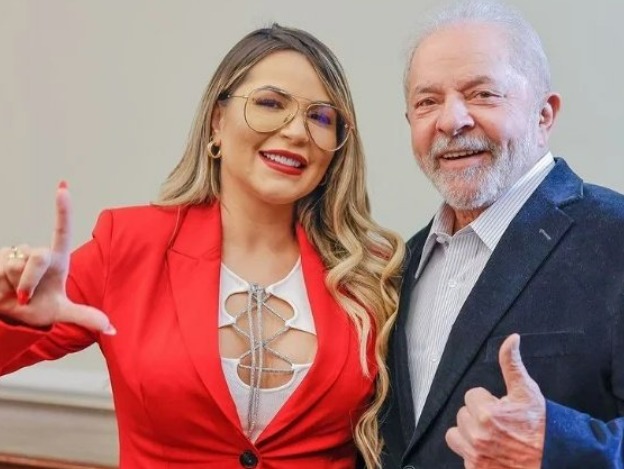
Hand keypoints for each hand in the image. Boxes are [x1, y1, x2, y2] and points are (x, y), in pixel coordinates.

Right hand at [0, 182, 114, 333]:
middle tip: (26, 297)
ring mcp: (15, 254)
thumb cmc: (37, 307)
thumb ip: (86, 317)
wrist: (8, 314)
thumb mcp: (61, 312)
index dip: (62, 209)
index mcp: (57, 260)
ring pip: (14, 267)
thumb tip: (113, 329)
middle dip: (30, 280)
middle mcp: (37, 253)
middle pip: (37, 257)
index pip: (61, 231)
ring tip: (14, 292)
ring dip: (14, 286)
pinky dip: (0, 287)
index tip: (62, 188)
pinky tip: (0, 288)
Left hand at [445, 334, 544, 468]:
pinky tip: (491, 451)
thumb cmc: (542, 426)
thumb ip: (511, 363)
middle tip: (500, 423)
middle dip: (478, 416)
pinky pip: (461, 455)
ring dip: (468, 433)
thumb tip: (511, 339)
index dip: (487, 400)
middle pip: (463, 415)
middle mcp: (478, 435)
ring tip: (490, 435)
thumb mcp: (527, 391)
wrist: (556, 460)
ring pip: (455, 434)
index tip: (501, 408)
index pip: (471, 396)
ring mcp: (475, 455)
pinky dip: (472, 453)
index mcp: (487, 414)